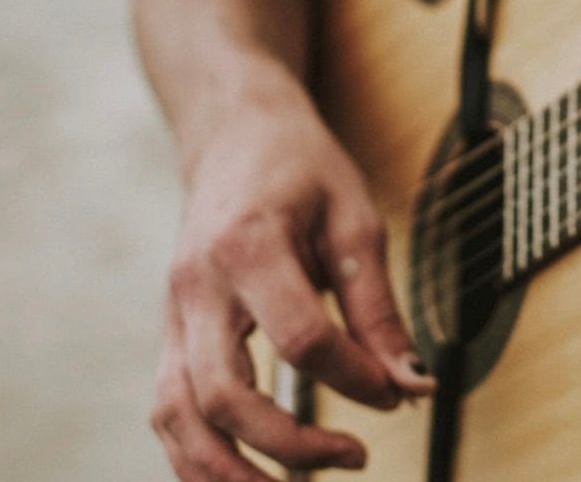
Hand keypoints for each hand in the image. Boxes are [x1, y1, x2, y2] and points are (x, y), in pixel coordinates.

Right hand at [151, 79, 433, 480]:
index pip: (300, 338)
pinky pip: (167, 412)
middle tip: (357, 457)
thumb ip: (379, 307)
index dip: (354, 378)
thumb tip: (412, 384)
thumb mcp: (356, 220)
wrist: (234, 133)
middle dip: (290, 444)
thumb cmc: (300, 169)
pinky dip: (198, 459)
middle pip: (224, 394)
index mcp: (248, 247)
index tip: (396, 393)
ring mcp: (173, 315)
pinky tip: (247, 479)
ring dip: (229, 473)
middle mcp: (197, 289)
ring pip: (177, 417)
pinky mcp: (170, 334)